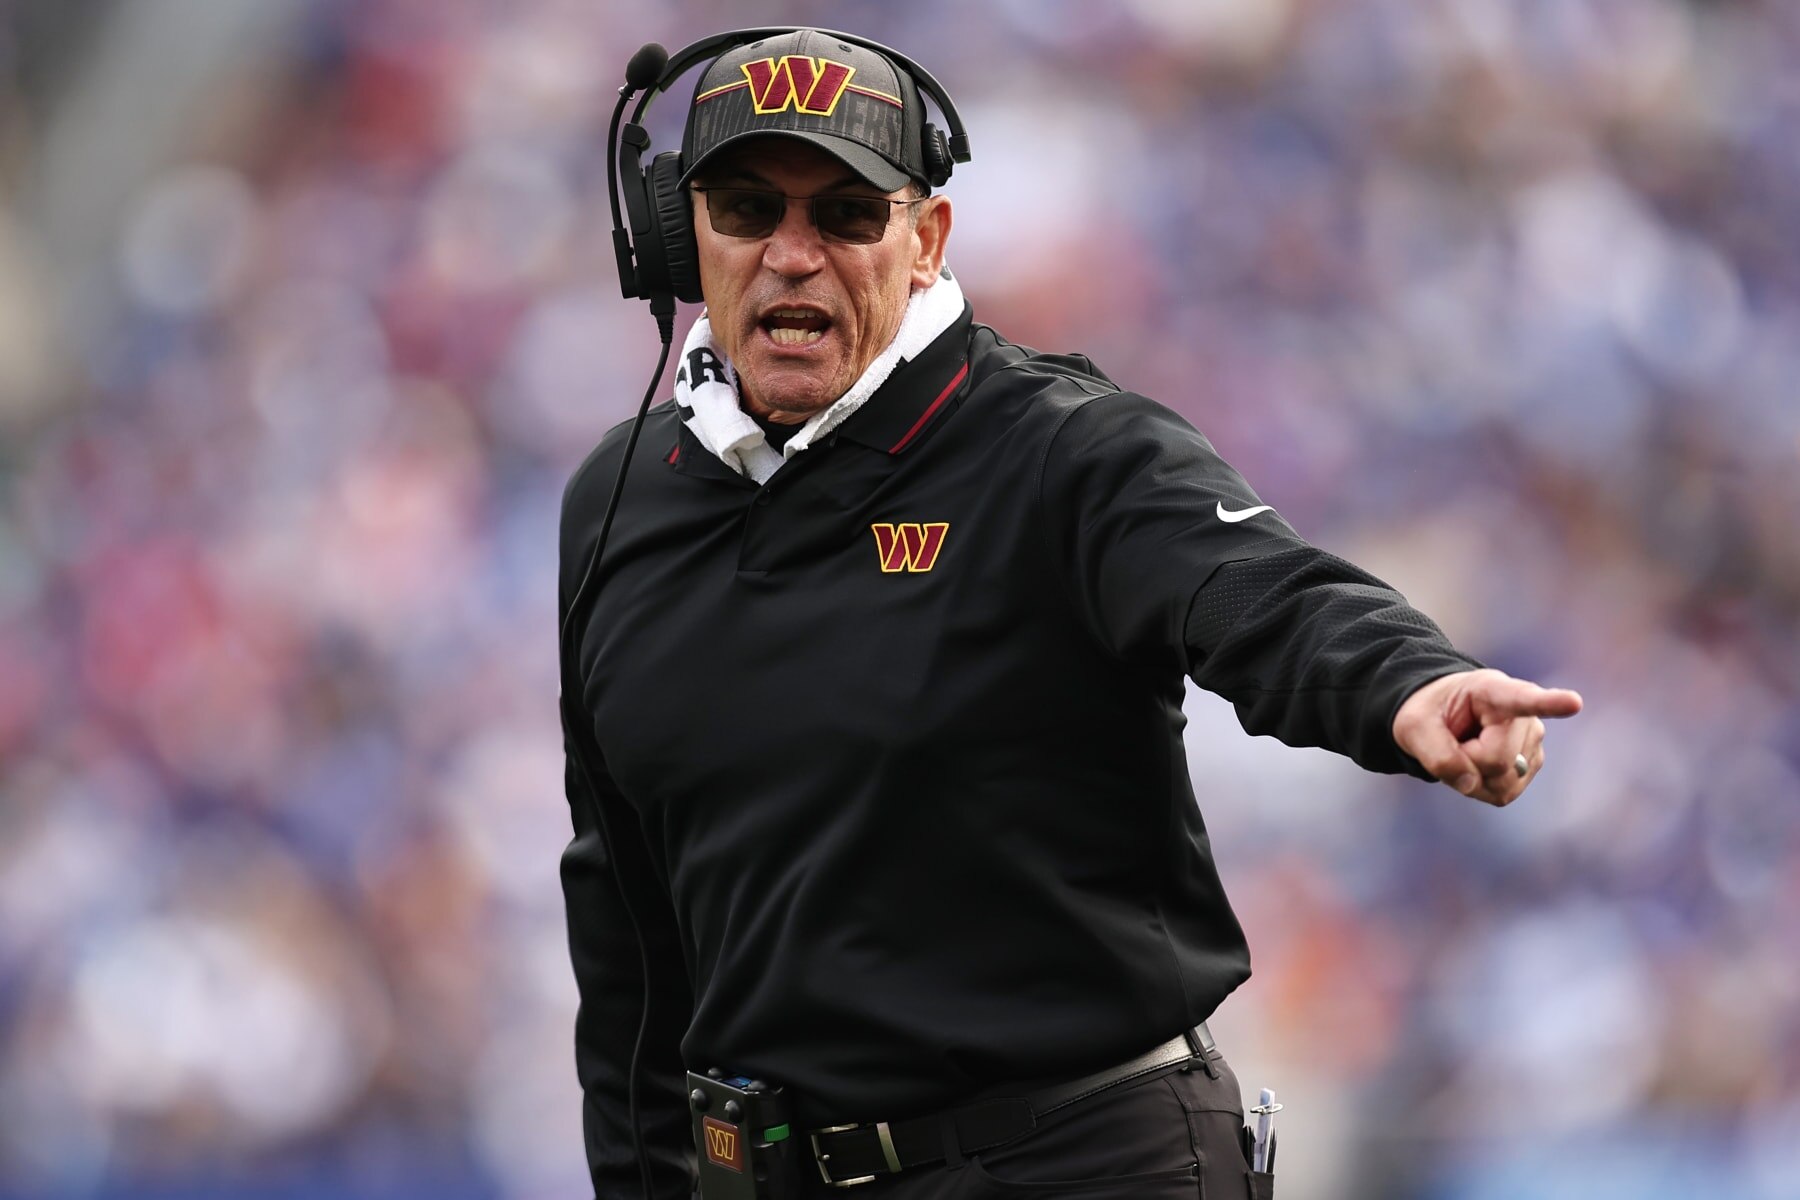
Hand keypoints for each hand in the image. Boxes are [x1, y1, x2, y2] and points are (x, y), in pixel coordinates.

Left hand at [1392, 668, 1582, 805]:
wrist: (1443, 716)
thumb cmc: (1430, 713)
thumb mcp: (1414, 726)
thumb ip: (1436, 754)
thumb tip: (1471, 785)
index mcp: (1493, 691)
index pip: (1524, 699)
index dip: (1551, 703)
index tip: (1573, 703)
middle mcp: (1523, 716)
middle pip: (1496, 761)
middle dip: (1465, 762)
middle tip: (1452, 741)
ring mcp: (1533, 742)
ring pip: (1501, 782)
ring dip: (1472, 777)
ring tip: (1465, 748)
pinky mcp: (1532, 765)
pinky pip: (1503, 793)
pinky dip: (1480, 787)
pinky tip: (1475, 764)